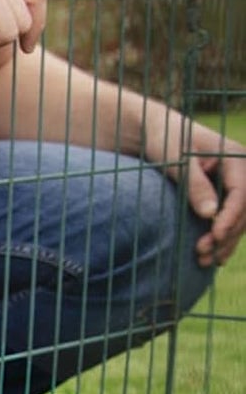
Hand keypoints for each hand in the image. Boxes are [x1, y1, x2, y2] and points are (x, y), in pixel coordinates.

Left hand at [177, 125, 245, 267]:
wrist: (155, 132)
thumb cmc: (164, 140)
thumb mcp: (176, 160)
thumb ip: (194, 185)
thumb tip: (210, 214)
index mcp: (234, 156)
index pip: (241, 191)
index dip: (231, 216)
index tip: (216, 235)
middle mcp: (239, 170)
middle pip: (244, 208)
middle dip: (227, 233)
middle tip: (203, 254)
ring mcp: (233, 183)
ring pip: (239, 217)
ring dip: (226, 240)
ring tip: (205, 261)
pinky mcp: (221, 194)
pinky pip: (229, 218)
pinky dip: (222, 237)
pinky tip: (213, 256)